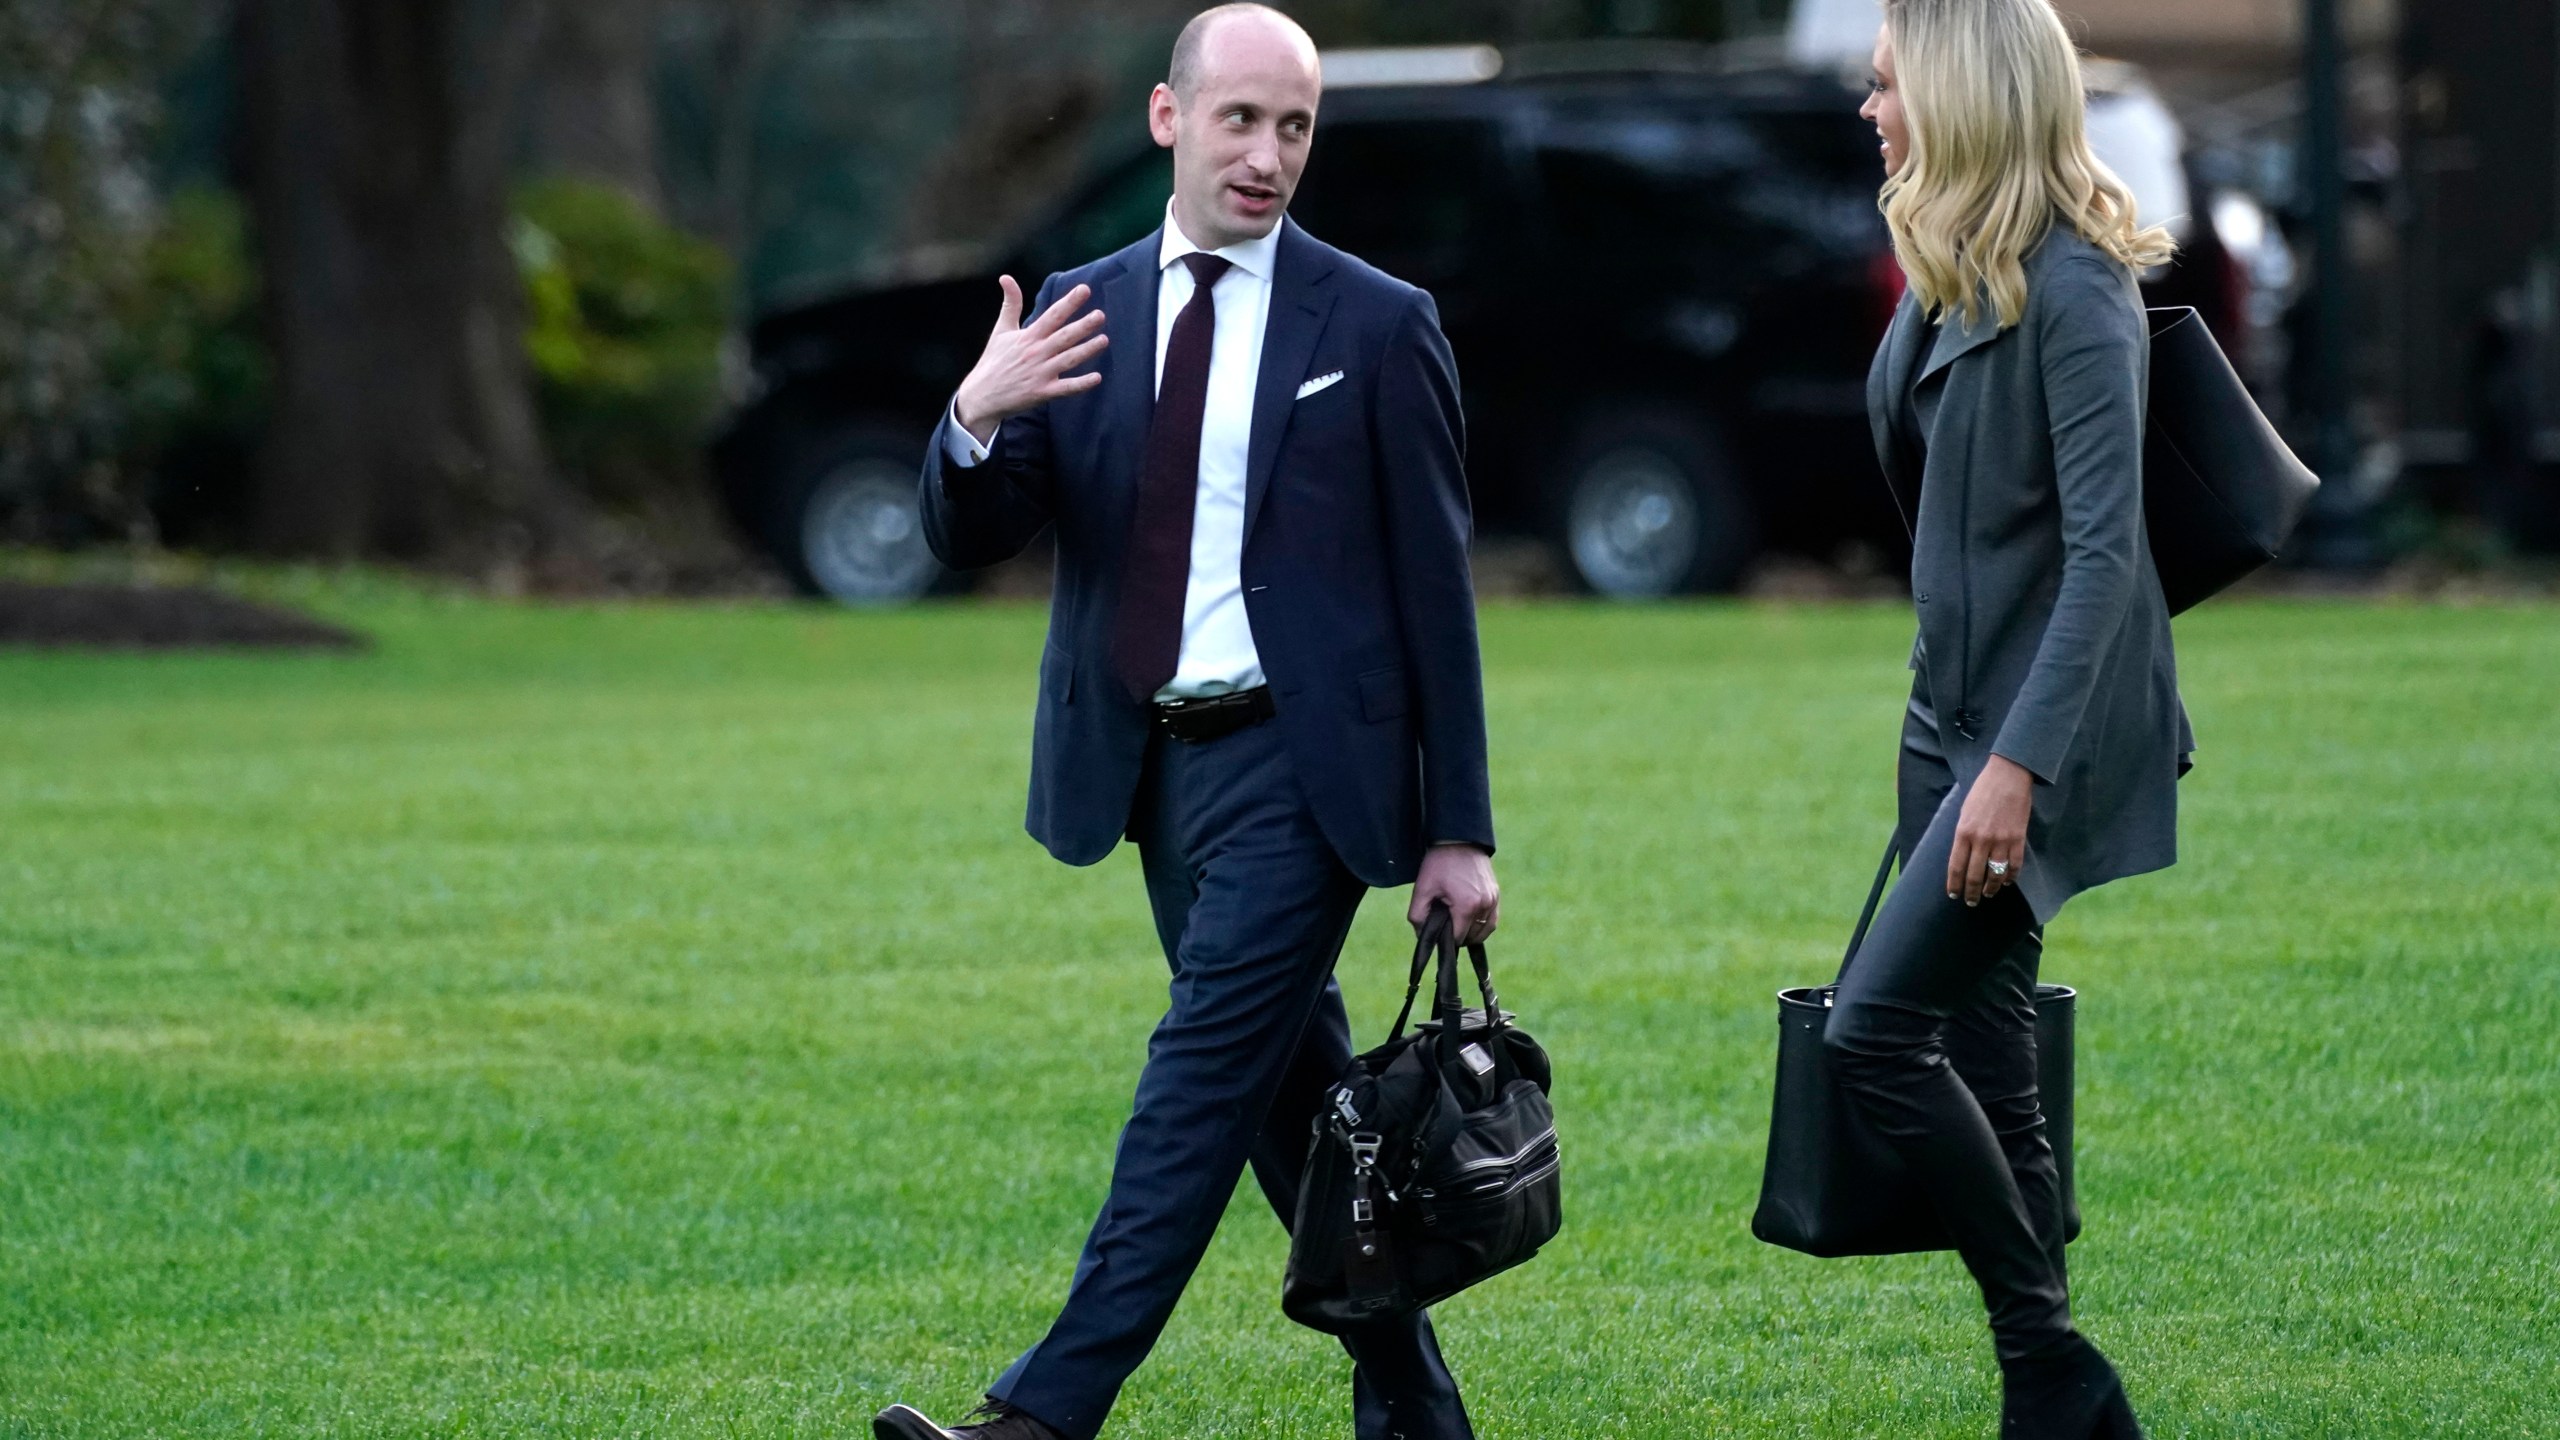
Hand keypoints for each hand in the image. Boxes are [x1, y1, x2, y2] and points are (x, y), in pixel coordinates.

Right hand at [952, 277, 1108, 442]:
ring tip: (1104, 340)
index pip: (1052, 315)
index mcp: (1028, 336)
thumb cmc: (994, 360)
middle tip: (1100, 315)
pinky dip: (1081, 384)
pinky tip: (1097, 378)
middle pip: (1063, 336)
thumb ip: (1010, 304)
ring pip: (1068, 359)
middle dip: (1082, 325)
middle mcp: (1036, 353)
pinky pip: (1066, 388)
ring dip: (1087, 350)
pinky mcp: (1042, 392)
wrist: (982, 396)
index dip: (1069, 302)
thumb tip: (1006, 277)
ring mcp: (1040, 373)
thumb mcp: (1001, 330)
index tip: (1085, 289)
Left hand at [1411, 844, 1499, 945]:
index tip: (1438, 928)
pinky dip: (1481, 925)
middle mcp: (1485, 905)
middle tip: (1445, 922)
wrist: (1459, 840)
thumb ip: (1418, 916)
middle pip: (1472, 937)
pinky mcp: (1496, 895)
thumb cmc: (1439, 863)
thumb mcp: (1422, 889)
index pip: (1458, 939)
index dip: (1446, 938)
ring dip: (1471, 933)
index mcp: (1467, 905)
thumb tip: (1422, 936)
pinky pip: (1492, 921)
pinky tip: (1468, 918)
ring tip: (1457, 921)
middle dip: (1458, 935)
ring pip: (1484, 931)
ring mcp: (1493, 900)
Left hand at [1948, 754, 2032, 906]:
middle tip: (1970, 902)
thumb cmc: (1983, 791)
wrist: (2008, 776)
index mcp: (1963, 832)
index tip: (1953, 895)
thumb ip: (1963, 835)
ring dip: (1991, 888)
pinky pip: (2014, 866)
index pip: (1956, 866)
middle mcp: (1980, 840)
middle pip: (1974, 875)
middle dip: (1971, 892)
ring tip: (1988, 894)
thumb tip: (1961, 856)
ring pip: (1995, 874)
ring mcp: (2001, 840)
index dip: (1954, 884)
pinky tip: (2006, 882)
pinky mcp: (2018, 839)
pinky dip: (2010, 877)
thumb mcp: (1964, 812)